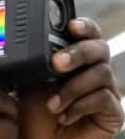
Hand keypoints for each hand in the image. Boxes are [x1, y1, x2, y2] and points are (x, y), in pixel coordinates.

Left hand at [18, 18, 123, 138]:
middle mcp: (94, 70)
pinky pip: (105, 98)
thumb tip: (34, 41)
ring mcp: (107, 91)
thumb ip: (37, 58)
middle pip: (99, 48)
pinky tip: (64, 116)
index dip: (84, 26)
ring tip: (52, 105)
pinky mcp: (113, 113)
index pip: (88, 34)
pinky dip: (80, 106)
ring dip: (72, 88)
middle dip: (77, 53)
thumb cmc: (33, 110)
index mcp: (75, 58)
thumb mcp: (29, 78)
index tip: (71, 26)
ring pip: (101, 73)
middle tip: (56, 64)